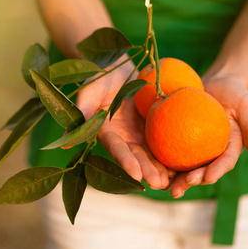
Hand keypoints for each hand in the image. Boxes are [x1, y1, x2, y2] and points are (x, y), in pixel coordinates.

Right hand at [75, 61, 173, 189]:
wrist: (122, 64)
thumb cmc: (102, 74)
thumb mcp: (92, 89)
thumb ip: (83, 110)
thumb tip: (65, 141)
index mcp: (106, 131)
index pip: (116, 149)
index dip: (125, 162)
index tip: (136, 175)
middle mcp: (123, 136)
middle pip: (136, 156)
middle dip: (146, 171)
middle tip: (159, 184)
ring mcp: (139, 133)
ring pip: (151, 153)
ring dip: (160, 168)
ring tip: (173, 180)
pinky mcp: (153, 126)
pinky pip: (163, 140)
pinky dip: (171, 152)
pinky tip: (183, 163)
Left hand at [169, 75, 247, 197]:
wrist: (217, 82)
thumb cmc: (236, 93)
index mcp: (229, 148)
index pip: (224, 162)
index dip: (216, 171)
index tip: (208, 178)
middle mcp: (211, 152)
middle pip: (202, 170)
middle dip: (192, 181)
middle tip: (181, 186)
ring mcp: (195, 147)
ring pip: (184, 165)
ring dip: (175, 178)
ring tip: (164, 186)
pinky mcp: (180, 137)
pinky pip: (170, 148)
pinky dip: (162, 158)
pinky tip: (151, 165)